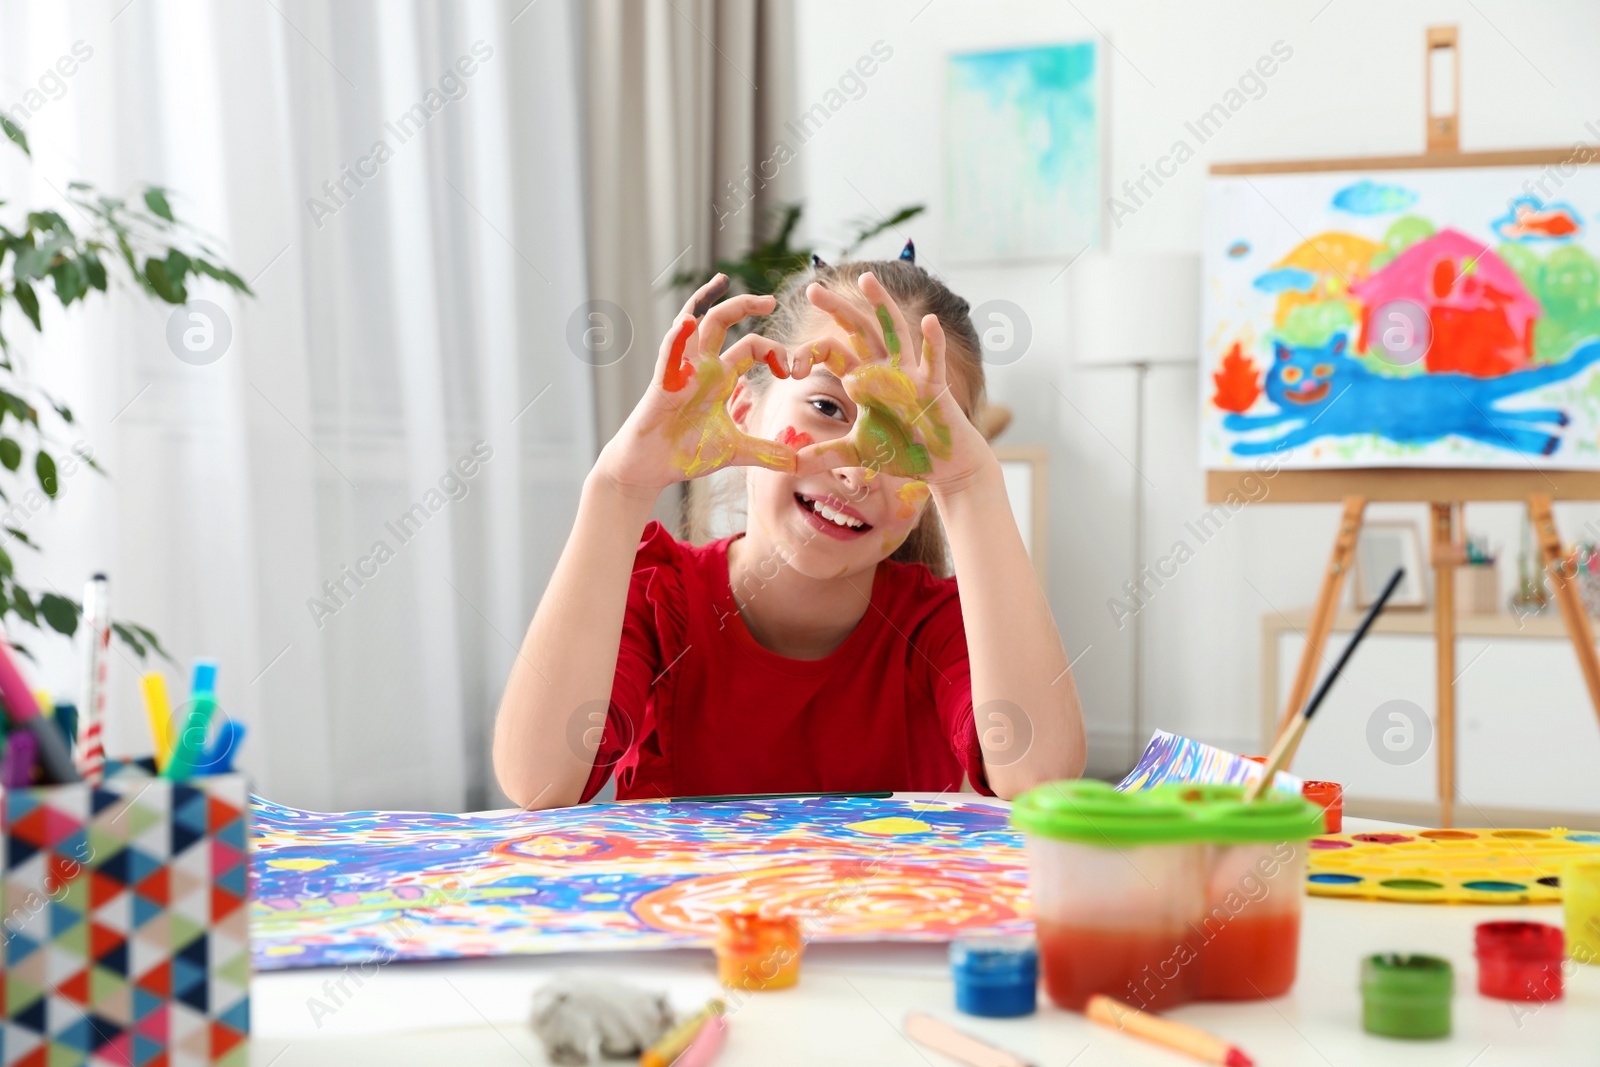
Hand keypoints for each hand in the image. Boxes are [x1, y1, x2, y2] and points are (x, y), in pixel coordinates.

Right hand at [595, 275, 797, 492]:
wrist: (649, 468)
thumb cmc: (685, 453)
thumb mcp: (734, 450)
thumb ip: (765, 452)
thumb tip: (796, 463)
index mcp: (719, 377)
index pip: (750, 348)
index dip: (773, 352)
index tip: (790, 372)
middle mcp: (701, 367)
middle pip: (722, 321)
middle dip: (745, 304)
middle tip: (772, 300)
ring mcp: (680, 372)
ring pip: (693, 324)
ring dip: (706, 301)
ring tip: (723, 282)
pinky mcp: (662, 385)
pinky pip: (669, 354)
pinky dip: (677, 338)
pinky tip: (688, 323)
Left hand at [794, 271, 991, 489]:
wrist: (941, 465)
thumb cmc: (903, 451)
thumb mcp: (857, 453)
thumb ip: (825, 454)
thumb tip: (790, 465)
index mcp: (865, 380)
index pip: (833, 354)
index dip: (810, 355)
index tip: (790, 368)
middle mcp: (886, 369)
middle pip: (859, 331)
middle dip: (837, 309)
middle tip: (813, 288)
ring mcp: (911, 375)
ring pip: (895, 333)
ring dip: (881, 305)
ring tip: (866, 280)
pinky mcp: (933, 388)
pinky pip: (933, 361)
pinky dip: (933, 341)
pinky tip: (928, 320)